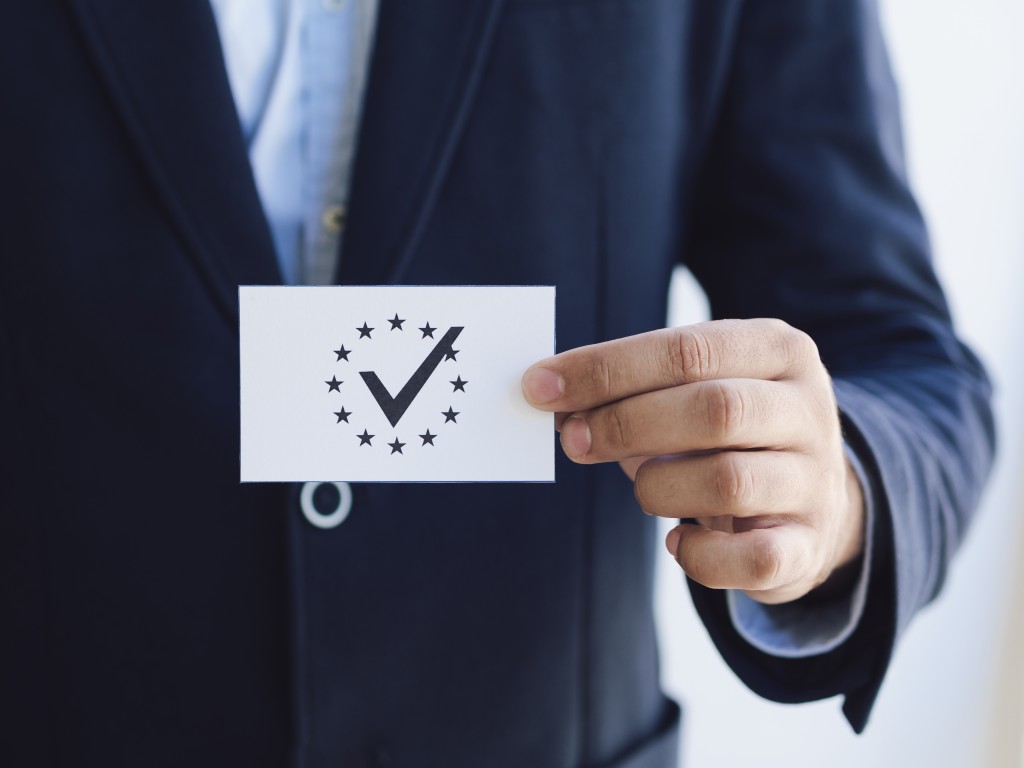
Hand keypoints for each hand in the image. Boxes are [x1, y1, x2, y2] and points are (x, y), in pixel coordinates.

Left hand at [522, 318, 864, 604]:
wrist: (813, 497)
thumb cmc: (727, 434)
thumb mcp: (692, 391)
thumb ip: (632, 390)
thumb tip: (554, 398)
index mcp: (777, 350)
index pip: (687, 350)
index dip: (606, 369)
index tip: (540, 387)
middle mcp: (806, 410)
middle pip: (714, 410)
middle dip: (625, 424)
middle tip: (574, 439)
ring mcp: (815, 480)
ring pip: (728, 481)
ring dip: (657, 487)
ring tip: (642, 488)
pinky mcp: (809, 544)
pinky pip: (752, 559)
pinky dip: (700, 556)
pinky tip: (677, 542)